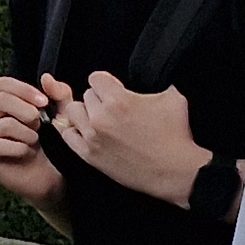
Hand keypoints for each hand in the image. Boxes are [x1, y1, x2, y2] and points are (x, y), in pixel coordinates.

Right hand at [0, 75, 64, 211]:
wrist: (49, 178)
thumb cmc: (52, 146)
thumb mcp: (62, 116)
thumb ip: (59, 95)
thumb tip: (46, 78)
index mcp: (2, 105)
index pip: (3, 85)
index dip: (24, 90)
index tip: (44, 102)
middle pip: (1, 100)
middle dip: (27, 111)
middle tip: (41, 125)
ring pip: (4, 124)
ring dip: (27, 133)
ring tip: (34, 142)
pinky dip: (19, 148)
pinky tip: (26, 153)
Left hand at [49, 73, 207, 206]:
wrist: (175, 171)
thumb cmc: (176, 135)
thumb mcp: (173, 97)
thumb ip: (156, 82)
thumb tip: (153, 73)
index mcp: (118, 100)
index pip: (95, 78)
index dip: (107, 82)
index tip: (114, 89)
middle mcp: (101, 117)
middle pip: (86, 95)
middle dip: (100, 98)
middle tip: (114, 108)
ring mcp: (92, 137)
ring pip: (74, 112)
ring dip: (85, 113)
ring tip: (101, 119)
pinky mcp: (89, 155)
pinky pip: (68, 135)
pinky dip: (75, 130)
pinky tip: (90, 132)